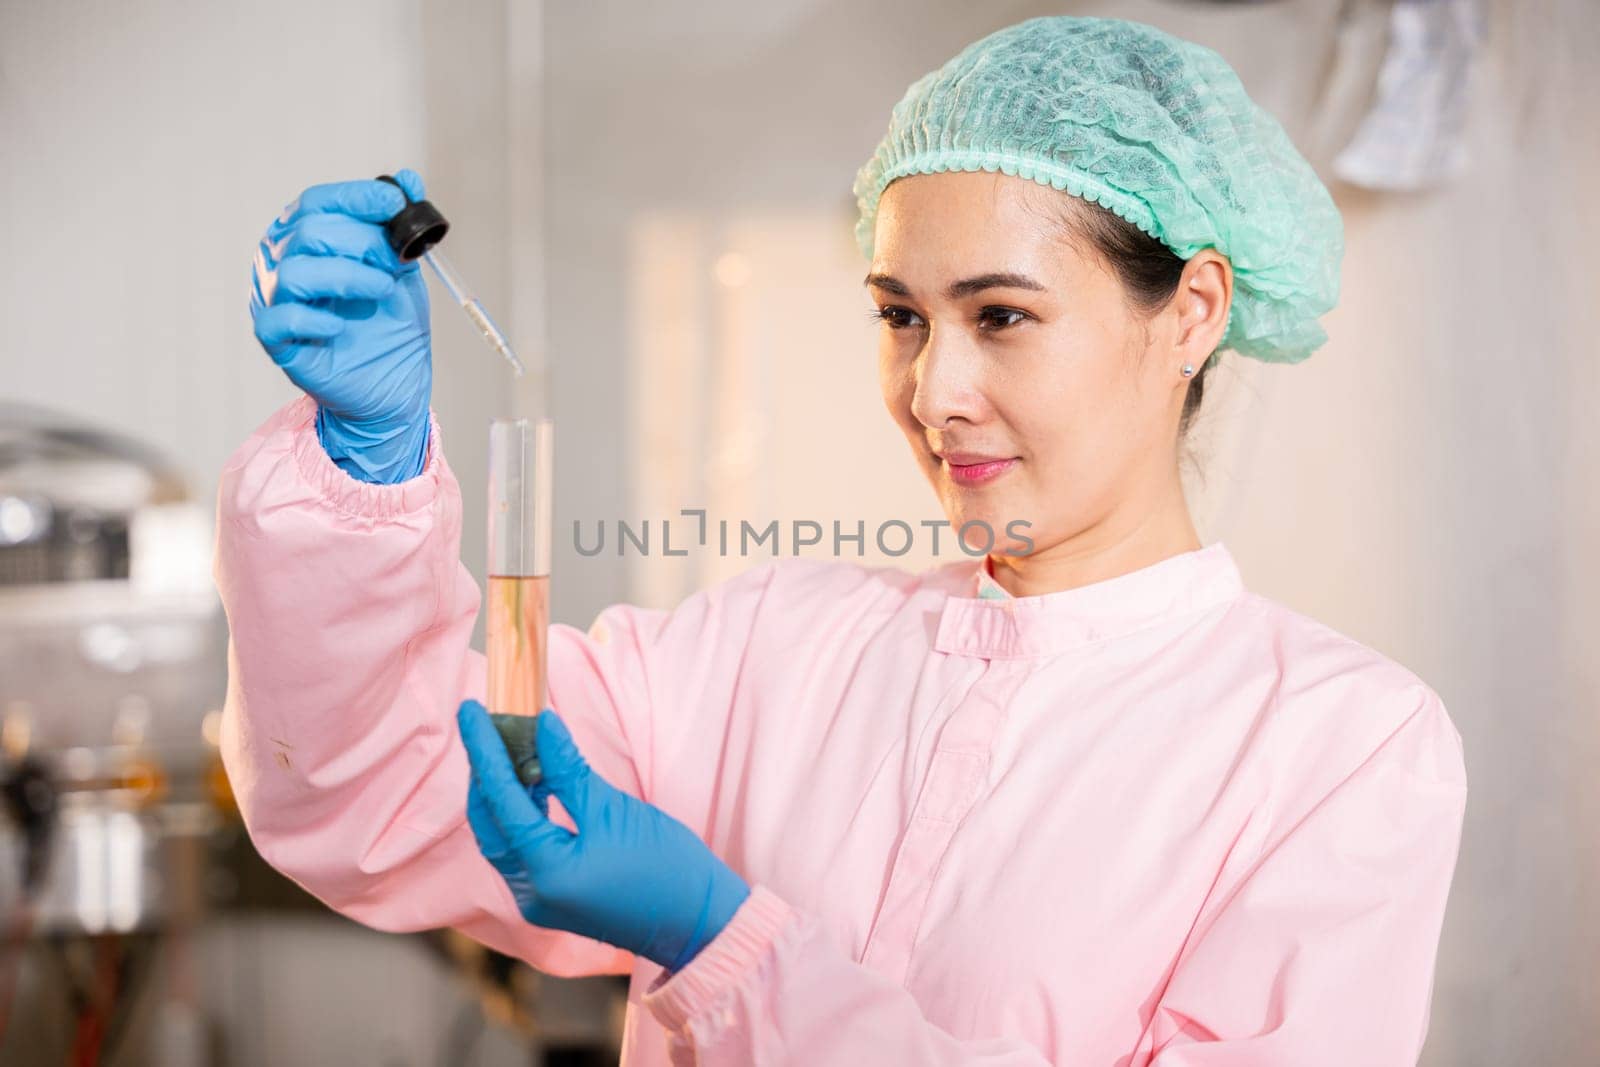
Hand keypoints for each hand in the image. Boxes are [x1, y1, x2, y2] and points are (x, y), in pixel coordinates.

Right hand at [249, 171, 432, 483]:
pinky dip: (313, 319)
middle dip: (362, 243)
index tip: (396, 204)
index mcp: (310, 239)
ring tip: (380, 291)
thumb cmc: (390, 324)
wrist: (397, 383)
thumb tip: (409, 179)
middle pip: (309, 232)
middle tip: (395, 264)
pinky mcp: (277, 341)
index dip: (356, 198)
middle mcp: (285, 263)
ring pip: (295, 272)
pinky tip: (341, 327)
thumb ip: (401, 227)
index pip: (318, 202)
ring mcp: (277, 301)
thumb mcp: (403, 269)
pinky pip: (277, 320)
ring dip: (347, 276)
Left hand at [457, 700, 751, 972]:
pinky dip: (525, 814)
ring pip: (504, 837)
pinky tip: (536, 781)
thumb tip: (541, 725)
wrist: (698, 923)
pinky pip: (524, 850)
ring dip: (505, 792)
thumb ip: (569, 769)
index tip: (471, 709)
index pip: (500, 799)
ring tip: (514, 745)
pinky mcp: (553, 899)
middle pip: (490, 823)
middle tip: (488, 725)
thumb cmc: (666, 867)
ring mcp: (539, 900)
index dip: (484, 750)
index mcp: (545, 871)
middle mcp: (531, 893)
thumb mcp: (614, 809)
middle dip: (486, 772)